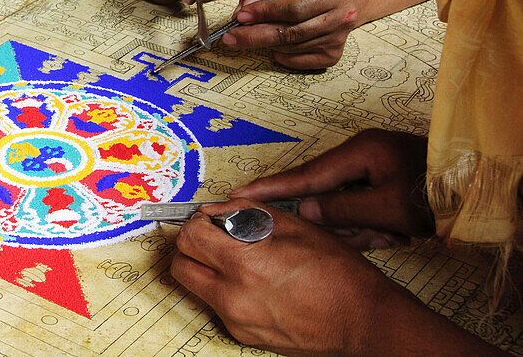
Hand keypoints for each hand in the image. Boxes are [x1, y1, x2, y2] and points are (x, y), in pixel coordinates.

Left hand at [171, 199, 427, 354]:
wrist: (363, 321)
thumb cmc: (337, 274)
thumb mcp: (294, 225)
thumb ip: (247, 212)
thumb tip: (218, 208)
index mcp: (243, 264)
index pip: (188, 236)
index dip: (198, 221)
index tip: (211, 218)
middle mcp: (232, 296)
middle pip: (180, 264)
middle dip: (192, 245)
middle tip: (215, 236)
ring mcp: (235, 319)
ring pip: (195, 286)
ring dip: (205, 267)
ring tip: (236, 258)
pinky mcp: (242, 335)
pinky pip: (217, 305)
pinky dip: (225, 289)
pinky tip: (253, 281)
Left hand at [223, 0, 360, 68]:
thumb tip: (242, 10)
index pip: (295, 8)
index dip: (265, 13)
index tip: (241, 15)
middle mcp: (340, 18)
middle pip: (291, 33)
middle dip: (256, 35)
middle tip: (231, 37)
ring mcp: (337, 39)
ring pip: (292, 47)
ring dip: (267, 42)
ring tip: (252, 33)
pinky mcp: (332, 55)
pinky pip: (299, 61)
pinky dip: (282, 55)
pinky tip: (275, 44)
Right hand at [231, 129, 432, 248]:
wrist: (484, 189)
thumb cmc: (440, 193)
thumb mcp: (390, 208)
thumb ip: (341, 209)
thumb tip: (303, 209)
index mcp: (359, 152)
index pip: (304, 174)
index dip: (270, 188)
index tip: (238, 195)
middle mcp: (363, 154)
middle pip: (329, 193)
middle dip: (344, 221)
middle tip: (374, 234)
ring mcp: (376, 165)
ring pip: (348, 204)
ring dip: (367, 226)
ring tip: (397, 234)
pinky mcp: (388, 178)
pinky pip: (366, 205)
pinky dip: (378, 224)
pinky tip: (401, 232)